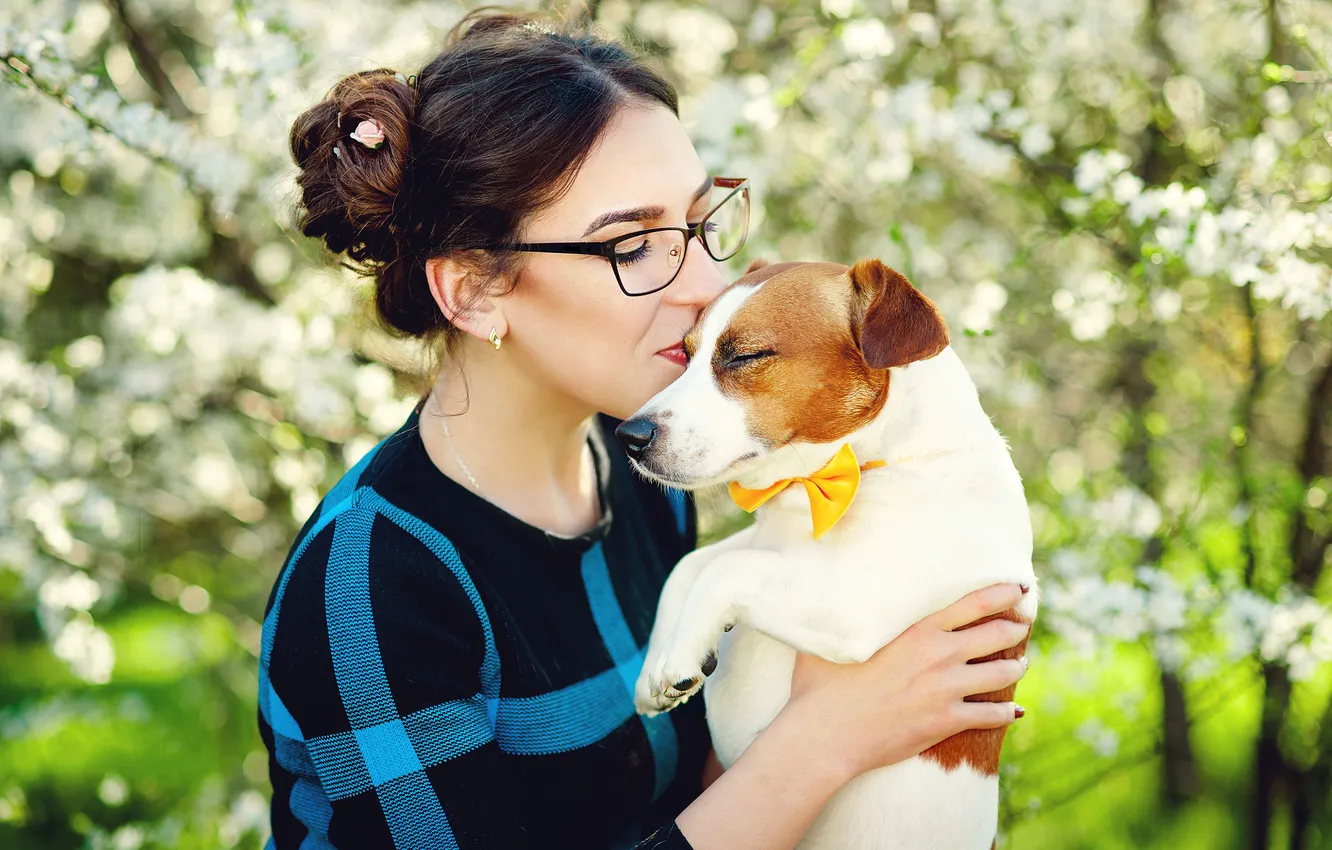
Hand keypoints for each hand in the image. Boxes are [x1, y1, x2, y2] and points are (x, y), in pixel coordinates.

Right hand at [784, 582, 1030, 779]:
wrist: (827, 733)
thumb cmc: (822, 685)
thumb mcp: (835, 637)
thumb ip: (847, 615)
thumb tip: (829, 586)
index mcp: (918, 630)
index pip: (973, 604)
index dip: (1003, 594)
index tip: (1019, 589)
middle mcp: (940, 655)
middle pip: (996, 635)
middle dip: (1016, 628)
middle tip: (1022, 625)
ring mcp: (947, 689)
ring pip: (1002, 674)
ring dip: (1016, 667)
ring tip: (1021, 664)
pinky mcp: (947, 722)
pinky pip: (992, 715)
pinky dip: (1009, 712)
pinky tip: (1015, 711)